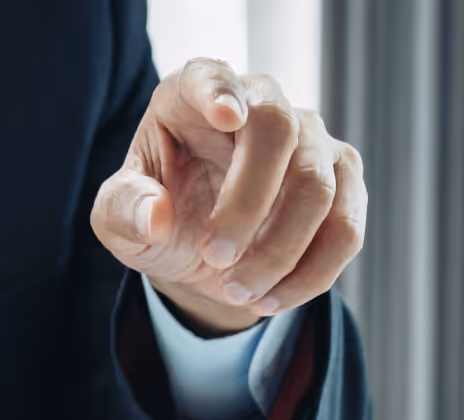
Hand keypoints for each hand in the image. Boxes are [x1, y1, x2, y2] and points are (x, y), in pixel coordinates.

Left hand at [92, 59, 365, 336]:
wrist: (201, 249)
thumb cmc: (157, 213)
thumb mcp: (119, 220)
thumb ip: (125, 210)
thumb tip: (156, 215)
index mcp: (195, 93)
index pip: (213, 75)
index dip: (221, 91)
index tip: (227, 115)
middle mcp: (262, 102)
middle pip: (280, 131)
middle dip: (250, 205)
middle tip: (215, 261)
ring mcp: (311, 138)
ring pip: (318, 188)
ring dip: (278, 253)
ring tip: (237, 292)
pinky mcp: (342, 180)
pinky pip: (345, 229)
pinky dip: (310, 274)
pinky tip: (270, 299)